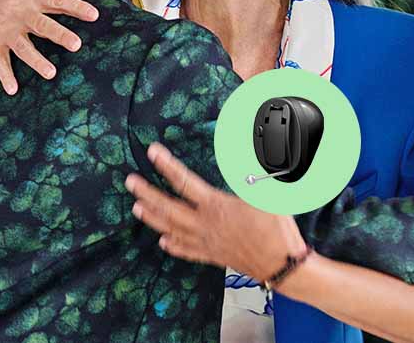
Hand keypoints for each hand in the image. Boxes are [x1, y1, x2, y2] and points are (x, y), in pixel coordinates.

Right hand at [0, 0, 98, 94]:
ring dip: (37, 61)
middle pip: (43, 26)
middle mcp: (18, 14)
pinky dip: (5, 76)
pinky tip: (13, 90)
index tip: (94, 15)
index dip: (77, 7)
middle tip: (76, 44)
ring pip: (24, 48)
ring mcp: (4, 31)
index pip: (57, 0)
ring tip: (51, 73)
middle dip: (60, 35)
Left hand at [125, 142, 307, 284]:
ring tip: (138, 208)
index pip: (184, 182)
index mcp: (216, 206)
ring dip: (153, 218)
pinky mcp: (213, 256)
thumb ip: (250, 169)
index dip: (166, 165)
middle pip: (168, 208)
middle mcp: (205, 225)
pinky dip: (173, 246)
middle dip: (147, 193)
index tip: (153, 152)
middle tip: (131, 182)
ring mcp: (207, 243)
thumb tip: (244, 148)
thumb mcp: (267, 192)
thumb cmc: (277, 229)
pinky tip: (163, 242)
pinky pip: (187, 251)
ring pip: (171, 230)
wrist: (282, 265)